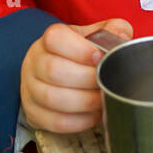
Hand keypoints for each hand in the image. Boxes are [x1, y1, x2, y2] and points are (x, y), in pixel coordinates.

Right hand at [20, 18, 133, 133]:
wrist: (56, 72)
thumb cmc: (80, 54)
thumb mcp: (95, 36)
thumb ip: (112, 31)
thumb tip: (122, 38)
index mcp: (50, 39)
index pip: (55, 38)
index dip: (79, 49)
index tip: (100, 57)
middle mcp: (35, 61)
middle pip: (54, 70)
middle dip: (87, 80)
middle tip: (106, 83)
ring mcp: (30, 88)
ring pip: (52, 98)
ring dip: (84, 102)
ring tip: (102, 100)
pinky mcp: (33, 112)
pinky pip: (54, 121)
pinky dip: (78, 121)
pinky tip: (93, 115)